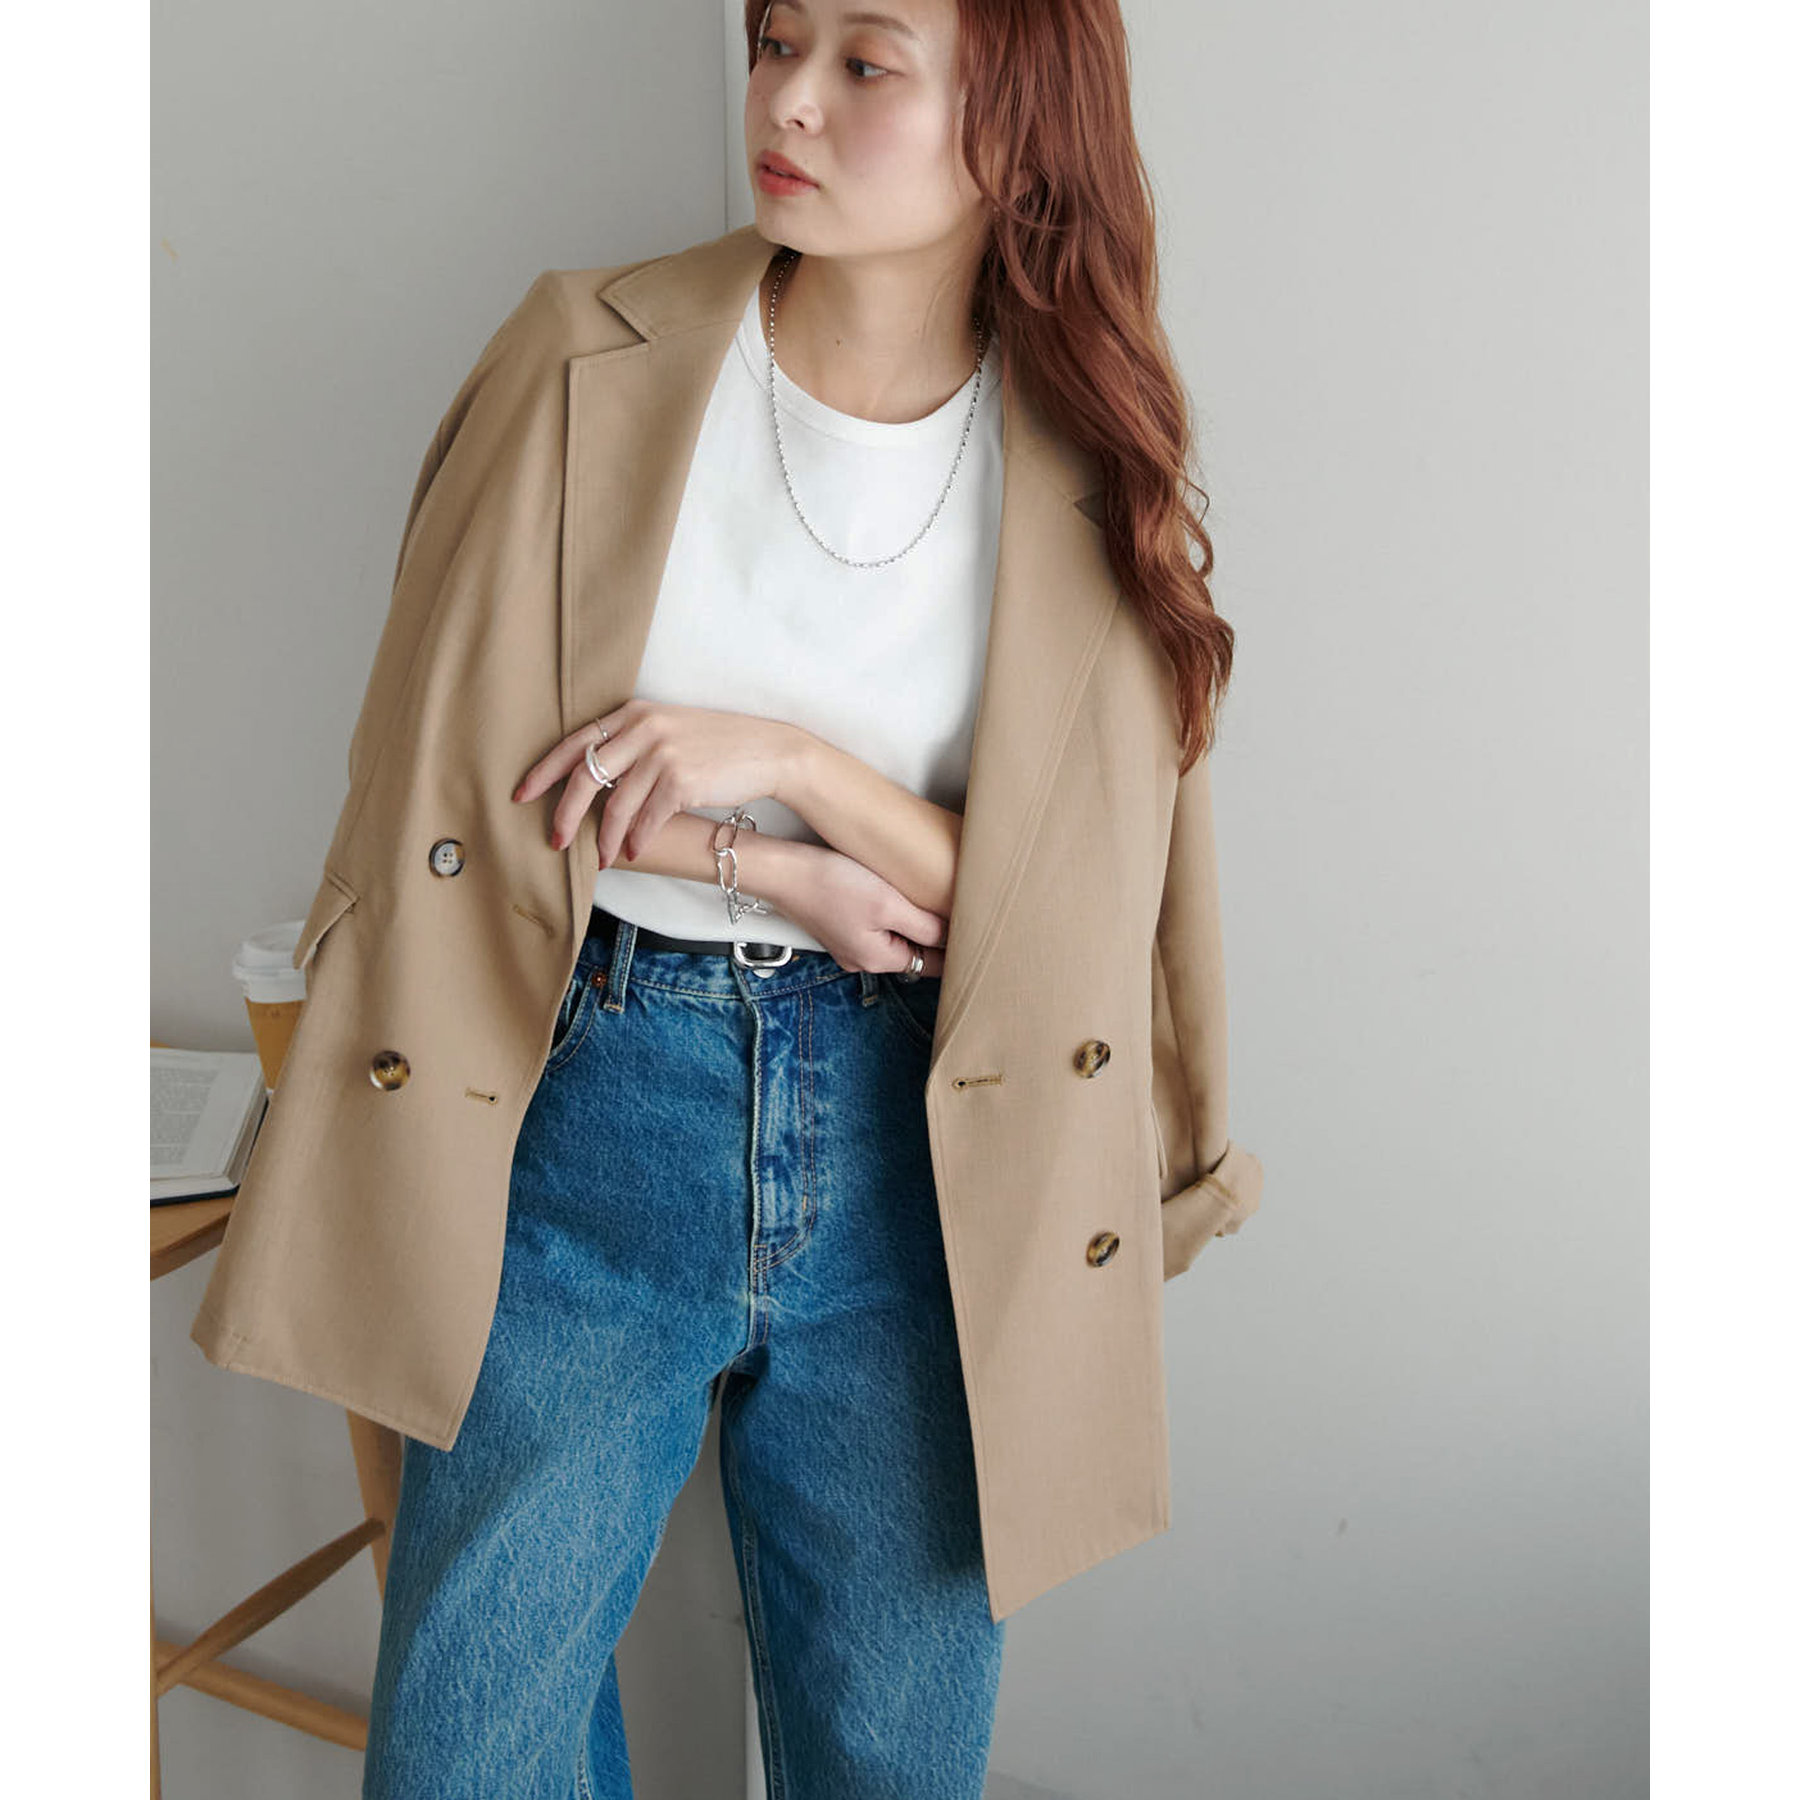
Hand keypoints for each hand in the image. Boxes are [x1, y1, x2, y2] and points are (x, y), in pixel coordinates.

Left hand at [511, 701, 805, 858]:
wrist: (768, 750)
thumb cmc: (718, 746)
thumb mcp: (670, 731)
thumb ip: (632, 746)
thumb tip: (595, 781)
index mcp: (634, 713)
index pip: (575, 743)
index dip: (543, 771)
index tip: (522, 795)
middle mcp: (643, 729)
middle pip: (584, 776)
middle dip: (564, 813)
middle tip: (555, 840)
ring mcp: (662, 753)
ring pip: (615, 806)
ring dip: (605, 839)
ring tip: (603, 858)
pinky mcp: (681, 780)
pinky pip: (646, 819)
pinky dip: (637, 840)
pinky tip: (634, 852)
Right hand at [770, 842, 948, 975]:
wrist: (782, 870)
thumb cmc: (829, 883)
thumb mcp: (888, 904)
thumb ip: (924, 925)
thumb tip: (954, 937)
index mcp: (878, 959)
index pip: (933, 966)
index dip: (958, 952)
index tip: (980, 935)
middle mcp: (863, 958)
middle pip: (915, 954)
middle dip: (938, 937)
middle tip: (964, 914)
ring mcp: (850, 944)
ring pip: (897, 939)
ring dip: (916, 925)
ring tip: (936, 902)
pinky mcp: (840, 925)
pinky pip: (878, 928)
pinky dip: (894, 917)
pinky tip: (900, 897)